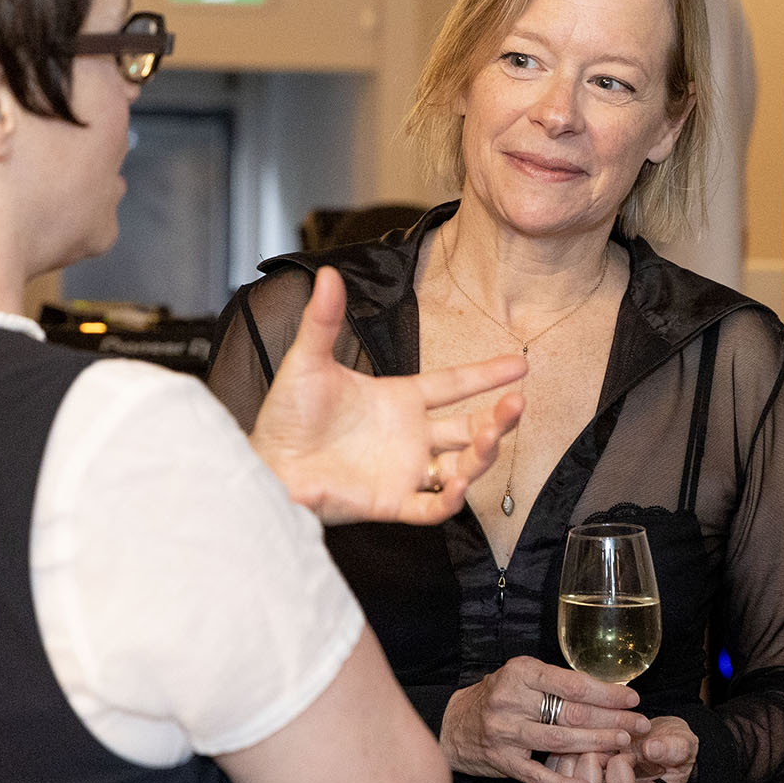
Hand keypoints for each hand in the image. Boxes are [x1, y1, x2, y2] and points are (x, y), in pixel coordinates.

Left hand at [249, 266, 525, 525]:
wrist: (264, 461)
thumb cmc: (284, 415)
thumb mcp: (307, 361)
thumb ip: (324, 321)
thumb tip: (328, 274)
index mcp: (399, 400)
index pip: (454, 385)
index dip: (487, 374)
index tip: (519, 364)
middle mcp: (410, 436)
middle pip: (469, 429)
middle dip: (499, 418)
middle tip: (517, 404)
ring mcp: (404, 470)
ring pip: (461, 467)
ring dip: (483, 455)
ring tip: (491, 437)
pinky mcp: (390, 502)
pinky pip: (431, 508)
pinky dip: (449, 500)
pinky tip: (458, 483)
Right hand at [440, 656, 652, 782]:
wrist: (453, 724)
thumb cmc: (497, 696)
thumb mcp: (522, 676)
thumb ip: (557, 682)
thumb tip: (606, 691)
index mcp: (520, 673)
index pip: (572, 684)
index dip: (607, 693)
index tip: (632, 699)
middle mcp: (510, 700)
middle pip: (570, 712)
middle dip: (611, 720)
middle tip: (639, 725)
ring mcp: (504, 732)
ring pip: (558, 741)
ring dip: (596, 744)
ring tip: (623, 745)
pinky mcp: (501, 761)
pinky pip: (537, 775)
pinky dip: (564, 782)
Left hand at [551, 715, 697, 782]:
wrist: (657, 740)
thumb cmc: (669, 744)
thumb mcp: (682, 742)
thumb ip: (673, 748)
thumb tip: (652, 748)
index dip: (620, 769)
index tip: (626, 750)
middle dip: (591, 768)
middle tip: (602, 748)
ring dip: (573, 767)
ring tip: (588, 747)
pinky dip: (561, 764)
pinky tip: (575, 747)